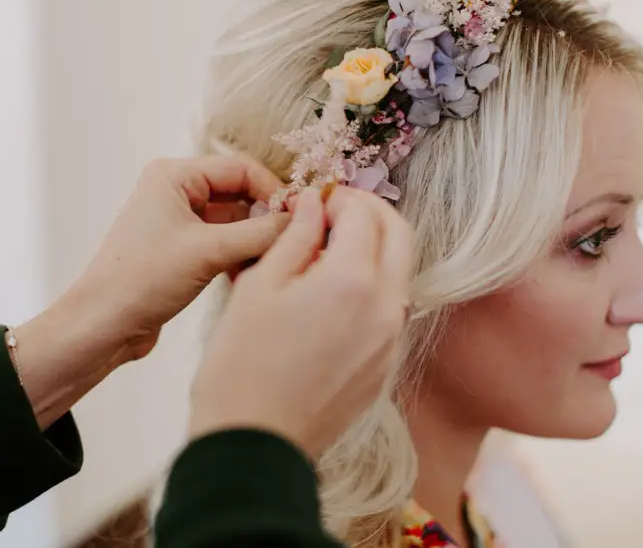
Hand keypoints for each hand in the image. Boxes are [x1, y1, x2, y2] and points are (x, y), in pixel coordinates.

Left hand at [43, 155, 287, 360]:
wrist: (103, 325)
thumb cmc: (145, 279)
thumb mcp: (208, 252)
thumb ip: (259, 233)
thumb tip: (300, 220)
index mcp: (173, 176)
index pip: (239, 168)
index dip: (272, 189)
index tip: (300, 215)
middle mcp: (175, 191)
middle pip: (238, 192)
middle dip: (266, 215)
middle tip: (294, 239)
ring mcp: (178, 222)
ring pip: (233, 220)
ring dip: (255, 238)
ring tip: (277, 259)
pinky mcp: (181, 250)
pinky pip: (223, 242)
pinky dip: (241, 254)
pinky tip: (255, 273)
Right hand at [188, 186, 413, 456]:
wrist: (255, 444)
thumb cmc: (242, 365)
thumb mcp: (259, 286)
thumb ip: (295, 237)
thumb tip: (313, 205)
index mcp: (353, 280)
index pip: (364, 214)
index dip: (339, 197)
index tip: (315, 198)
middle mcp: (386, 307)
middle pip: (399, 235)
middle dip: (370, 213)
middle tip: (333, 211)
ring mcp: (391, 340)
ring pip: (400, 272)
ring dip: (375, 249)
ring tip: (328, 251)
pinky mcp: (386, 366)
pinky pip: (391, 309)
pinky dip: (372, 286)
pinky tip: (333, 294)